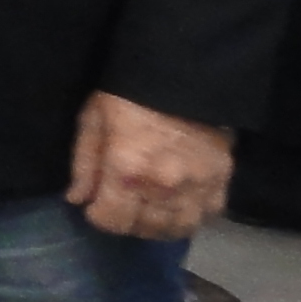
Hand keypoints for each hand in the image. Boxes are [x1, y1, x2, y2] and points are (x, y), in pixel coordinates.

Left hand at [65, 90, 233, 240]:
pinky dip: (191, 215)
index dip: (99, 216)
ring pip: (179, 228)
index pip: (112, 221)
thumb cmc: (128, 94)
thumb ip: (83, 165)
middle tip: (121, 205)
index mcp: (127, 171)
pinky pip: (209, 214)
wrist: (183, 72)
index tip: (96, 205)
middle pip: (144, 229)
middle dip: (126, 221)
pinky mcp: (223, 178)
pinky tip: (178, 203)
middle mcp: (164, 186)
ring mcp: (197, 185)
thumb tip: (77, 199)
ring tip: (148, 210)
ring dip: (159, 225)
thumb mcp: (93, 120)